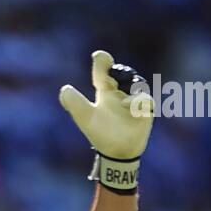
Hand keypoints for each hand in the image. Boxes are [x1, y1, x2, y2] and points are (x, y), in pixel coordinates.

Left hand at [59, 50, 153, 178]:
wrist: (116, 153)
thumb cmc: (101, 134)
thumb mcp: (85, 118)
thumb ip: (75, 104)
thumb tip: (65, 89)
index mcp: (105, 90)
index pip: (103, 68)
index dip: (102, 61)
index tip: (99, 57)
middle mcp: (120, 91)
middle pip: (122, 72)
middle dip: (119, 72)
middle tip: (110, 78)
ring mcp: (134, 99)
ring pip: (136, 84)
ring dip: (131, 87)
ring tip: (123, 103)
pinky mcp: (145, 110)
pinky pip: (146, 100)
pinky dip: (139, 101)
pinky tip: (129, 107)